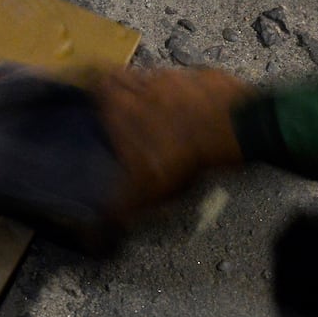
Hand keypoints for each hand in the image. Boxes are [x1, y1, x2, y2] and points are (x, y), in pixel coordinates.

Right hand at [87, 65, 256, 224]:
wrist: (236, 128)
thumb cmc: (181, 155)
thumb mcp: (145, 192)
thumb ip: (117, 212)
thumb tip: (91, 241)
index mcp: (119, 103)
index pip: (90, 80)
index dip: (84, 80)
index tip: (81, 85)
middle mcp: (143, 83)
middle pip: (120, 75)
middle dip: (118, 87)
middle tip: (119, 103)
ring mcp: (176, 76)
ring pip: (154, 77)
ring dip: (153, 91)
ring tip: (158, 110)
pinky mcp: (205, 76)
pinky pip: (188, 81)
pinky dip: (187, 93)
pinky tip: (194, 111)